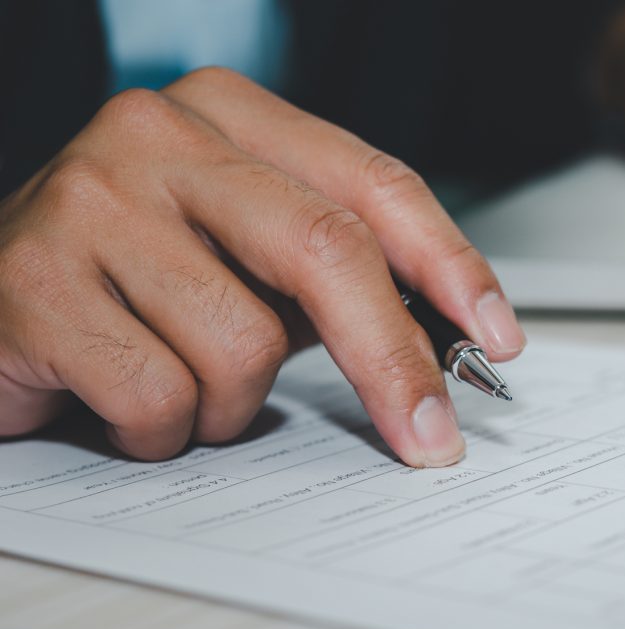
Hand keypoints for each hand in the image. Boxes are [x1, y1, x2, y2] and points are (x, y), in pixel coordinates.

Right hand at [0, 68, 525, 466]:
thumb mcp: (248, 251)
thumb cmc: (140, 277)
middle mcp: (160, 135)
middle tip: (428, 436)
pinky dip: (164, 428)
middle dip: (393, 361)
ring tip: (185, 382)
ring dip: (234, 402)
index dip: (449, 265)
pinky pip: (161, 396)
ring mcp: (91, 199)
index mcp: (230, 113)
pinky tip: (125, 401)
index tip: (495, 335)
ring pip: (243, 346)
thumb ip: (334, 274)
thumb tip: (446, 340)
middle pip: (328, 251)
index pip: (373, 185)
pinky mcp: (34, 281)